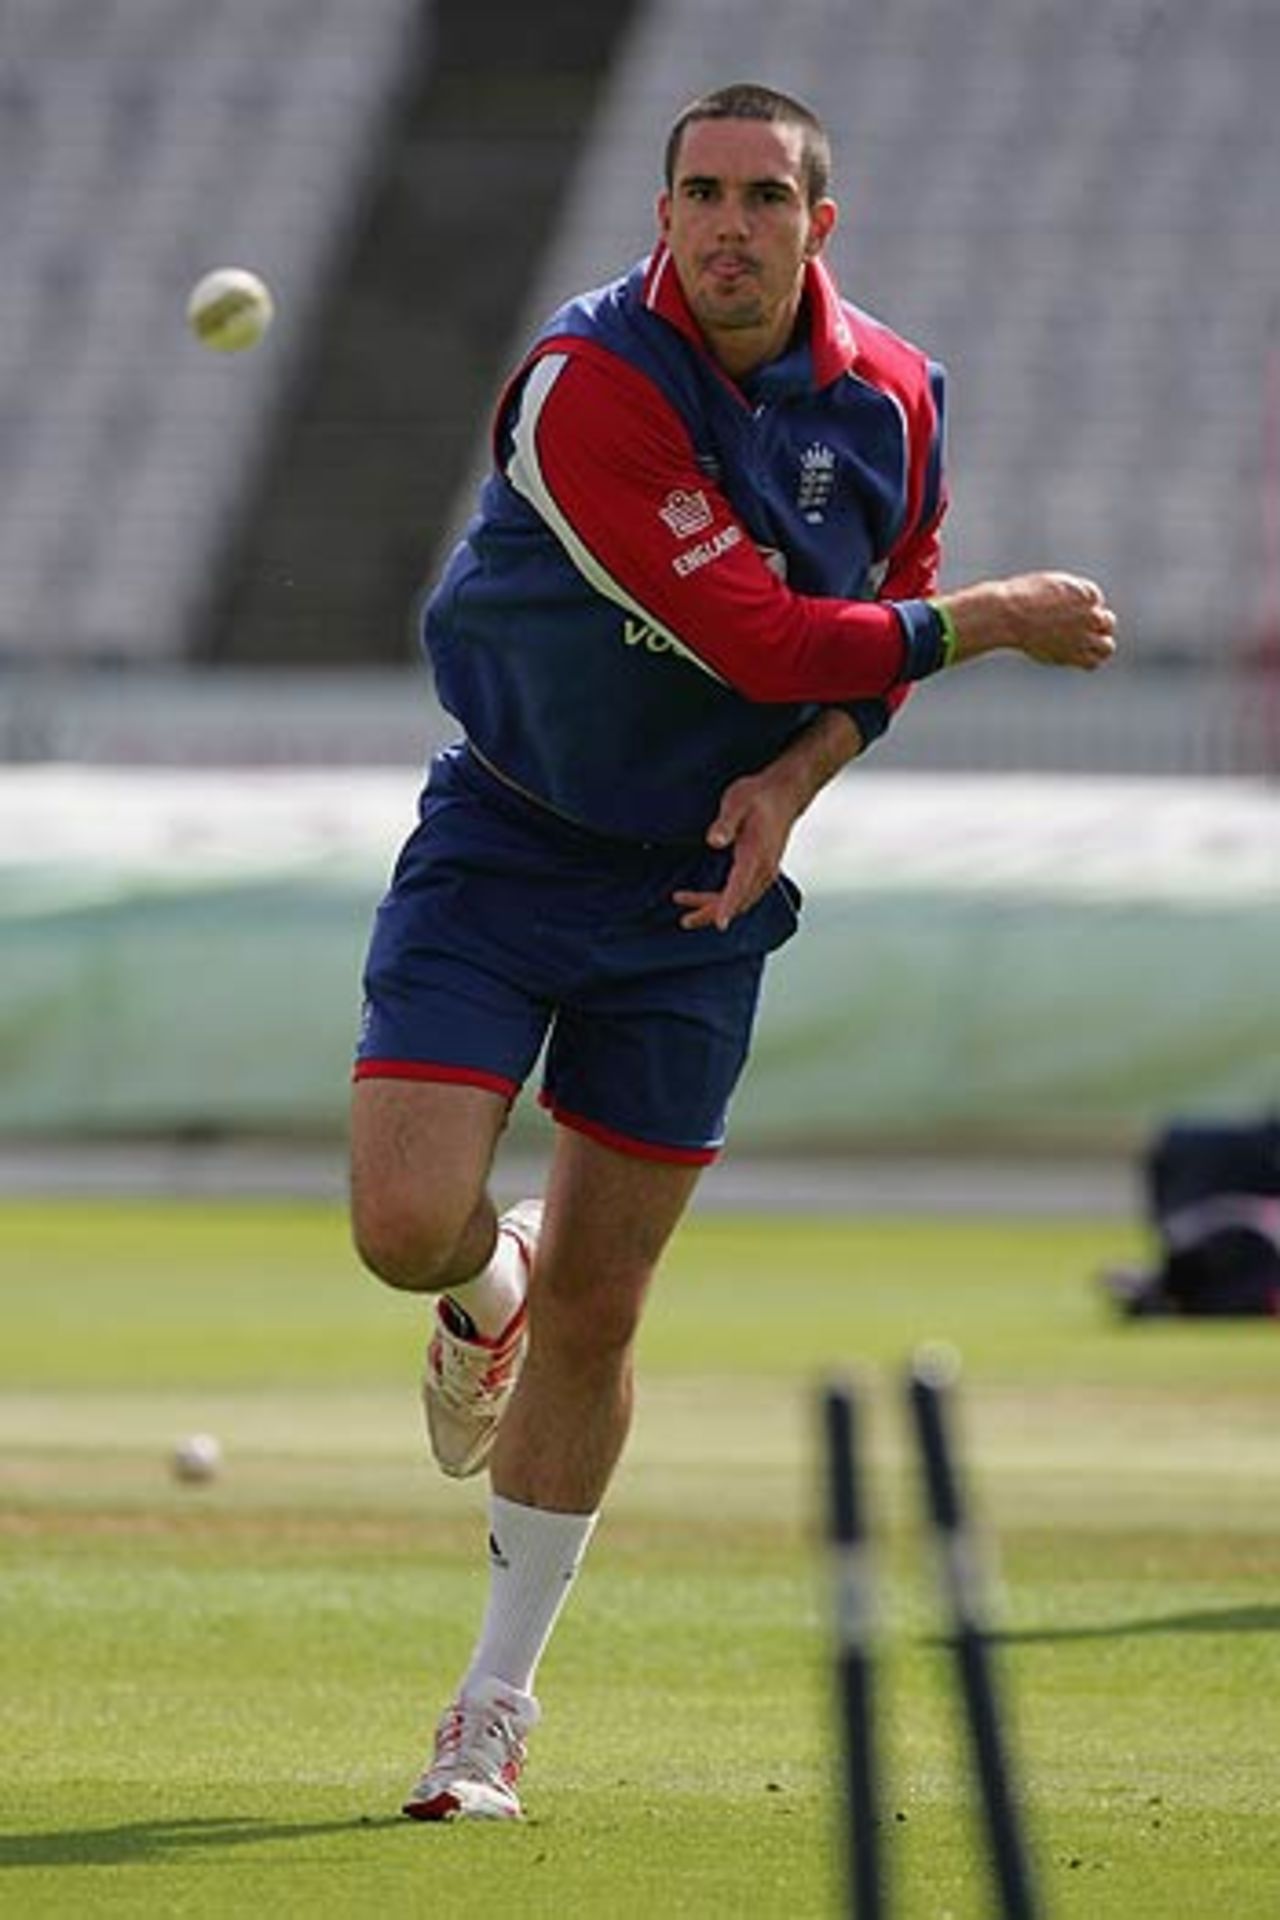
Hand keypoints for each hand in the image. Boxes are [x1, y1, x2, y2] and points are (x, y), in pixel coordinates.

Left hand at [673, 768, 795, 931]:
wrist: (785, 793)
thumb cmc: (759, 796)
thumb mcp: (737, 801)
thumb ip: (725, 822)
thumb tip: (713, 841)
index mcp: (756, 854)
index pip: (740, 885)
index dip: (728, 905)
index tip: (719, 924)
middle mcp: (764, 868)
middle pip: (739, 902)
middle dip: (712, 914)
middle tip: (684, 920)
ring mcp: (766, 871)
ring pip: (742, 902)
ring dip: (716, 909)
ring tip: (689, 912)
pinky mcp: (763, 871)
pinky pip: (745, 895)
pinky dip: (727, 903)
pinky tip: (711, 902)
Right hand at [943, 571, 1116, 669]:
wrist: (1009, 614)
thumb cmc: (1020, 597)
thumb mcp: (1049, 586)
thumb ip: (1066, 596)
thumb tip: (1068, 606)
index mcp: (1086, 593)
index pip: (1096, 603)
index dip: (1083, 610)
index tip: (1064, 614)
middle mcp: (1091, 614)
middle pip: (1108, 623)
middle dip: (1096, 627)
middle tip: (1075, 632)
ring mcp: (1084, 635)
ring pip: (1107, 646)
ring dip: (1098, 646)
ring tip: (1080, 648)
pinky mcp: (1074, 654)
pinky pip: (1093, 663)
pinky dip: (1088, 662)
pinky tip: (1074, 658)